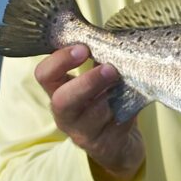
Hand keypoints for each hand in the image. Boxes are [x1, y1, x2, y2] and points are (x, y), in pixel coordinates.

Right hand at [34, 45, 144, 180]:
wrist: (120, 144)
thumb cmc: (107, 102)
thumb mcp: (98, 80)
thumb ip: (99, 59)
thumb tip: (111, 35)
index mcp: (59, 92)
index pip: (44, 75)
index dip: (59, 60)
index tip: (82, 48)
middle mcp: (66, 115)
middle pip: (63, 101)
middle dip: (87, 82)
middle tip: (109, 68)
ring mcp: (84, 133)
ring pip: (93, 115)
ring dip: (111, 95)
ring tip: (126, 80)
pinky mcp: (105, 145)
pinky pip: (116, 126)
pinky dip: (128, 109)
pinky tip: (136, 98)